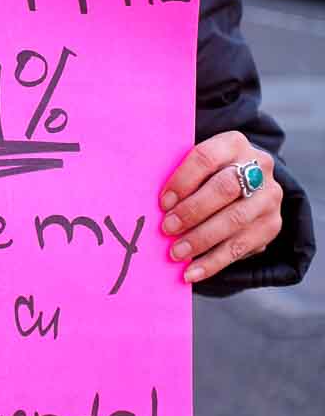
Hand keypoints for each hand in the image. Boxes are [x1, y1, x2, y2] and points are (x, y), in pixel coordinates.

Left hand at [160, 131, 282, 283]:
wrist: (248, 185)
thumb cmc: (208, 175)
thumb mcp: (197, 166)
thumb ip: (179, 176)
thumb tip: (144, 203)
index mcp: (234, 143)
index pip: (206, 158)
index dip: (182, 180)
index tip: (162, 203)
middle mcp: (259, 166)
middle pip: (224, 188)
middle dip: (192, 211)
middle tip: (167, 228)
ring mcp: (269, 197)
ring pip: (234, 220)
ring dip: (200, 240)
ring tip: (176, 253)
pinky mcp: (272, 225)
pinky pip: (241, 248)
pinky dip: (212, 263)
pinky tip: (191, 272)